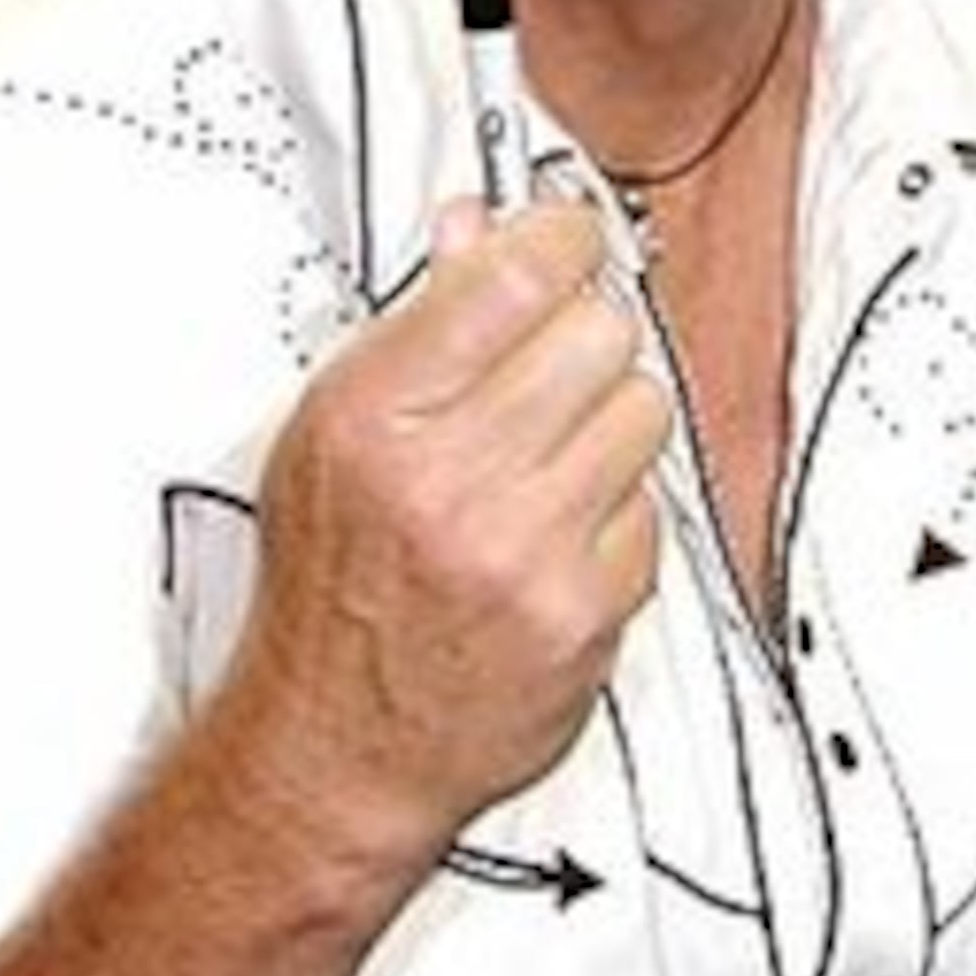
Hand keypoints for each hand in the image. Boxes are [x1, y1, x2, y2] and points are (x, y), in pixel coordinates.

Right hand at [226, 193, 666, 877]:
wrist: (337, 747)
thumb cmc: (328, 592)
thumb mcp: (325, 439)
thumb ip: (410, 331)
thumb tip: (475, 227)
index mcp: (371, 414)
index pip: (514, 273)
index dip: (558, 241)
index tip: (563, 241)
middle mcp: (446, 476)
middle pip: (600, 332)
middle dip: (582, 339)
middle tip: (548, 368)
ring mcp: (523, 548)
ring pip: (644, 412)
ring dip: (608, 425)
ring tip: (548, 462)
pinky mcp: (584, 610)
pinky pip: (650, 510)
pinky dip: (613, 516)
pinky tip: (555, 539)